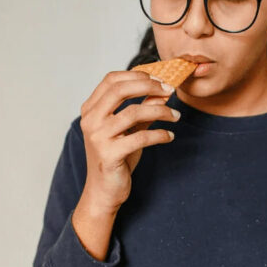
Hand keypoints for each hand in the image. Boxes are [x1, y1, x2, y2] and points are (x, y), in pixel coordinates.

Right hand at [78, 70, 179, 210]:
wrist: (104, 191)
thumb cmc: (116, 157)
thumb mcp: (130, 129)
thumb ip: (143, 109)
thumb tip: (163, 91)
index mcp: (90, 110)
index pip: (111, 80)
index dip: (136, 75)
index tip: (158, 79)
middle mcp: (90, 120)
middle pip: (119, 90)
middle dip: (148, 86)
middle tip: (169, 90)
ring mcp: (98, 137)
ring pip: (133, 112)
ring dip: (160, 111)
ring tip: (175, 117)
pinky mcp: (109, 154)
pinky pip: (140, 137)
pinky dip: (159, 134)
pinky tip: (169, 136)